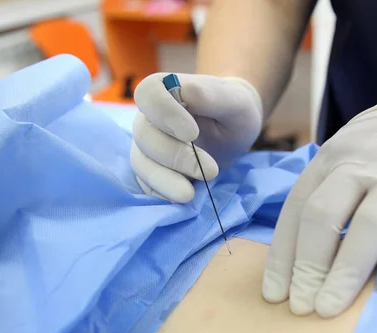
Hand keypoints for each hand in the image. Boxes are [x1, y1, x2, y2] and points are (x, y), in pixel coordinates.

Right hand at [131, 73, 262, 202]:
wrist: (233, 135)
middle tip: (210, 170)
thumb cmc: (233, 113)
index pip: (148, 94)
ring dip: (164, 180)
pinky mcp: (150, 171)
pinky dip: (162, 193)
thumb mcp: (235, 101)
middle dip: (175, 155)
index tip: (192, 133)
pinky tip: (183, 198)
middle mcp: (149, 118)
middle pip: (145, 135)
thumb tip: (186, 92)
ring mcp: (146, 146)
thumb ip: (213, 94)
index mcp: (165, 91)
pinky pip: (146, 184)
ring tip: (190, 194)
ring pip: (141, 163)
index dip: (164, 113)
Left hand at [262, 66, 376, 317]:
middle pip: (324, 216)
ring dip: (346, 270)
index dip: (282, 254)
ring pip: (370, 223)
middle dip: (306, 266)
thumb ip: (326, 187)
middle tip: (300, 308)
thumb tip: (301, 248)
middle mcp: (362, 163)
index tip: (274, 293)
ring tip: (329, 308)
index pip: (296, 210)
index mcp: (332, 157)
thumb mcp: (347, 148)